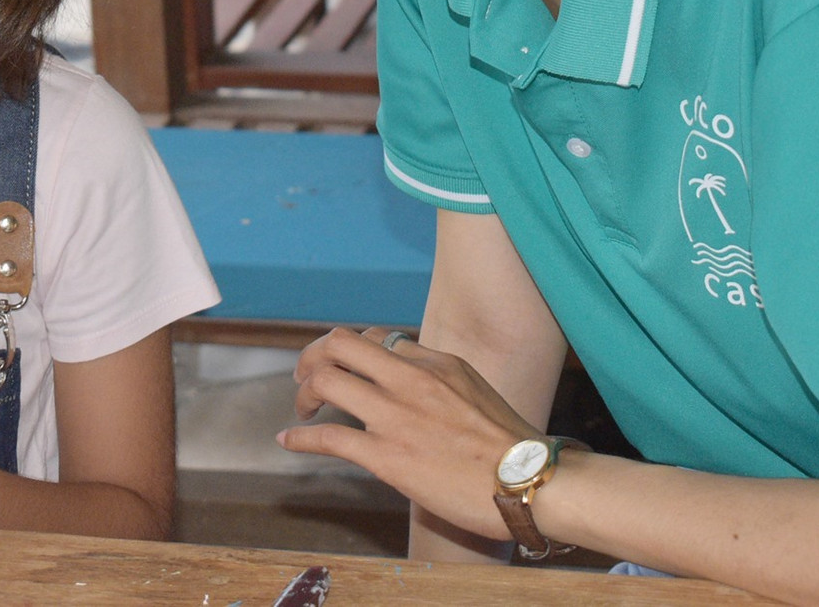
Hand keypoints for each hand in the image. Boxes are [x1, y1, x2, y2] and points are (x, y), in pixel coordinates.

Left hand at [279, 326, 552, 542]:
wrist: (529, 481)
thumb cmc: (510, 445)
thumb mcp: (475, 390)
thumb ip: (440, 380)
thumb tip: (414, 382)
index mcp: (435, 361)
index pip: (379, 337)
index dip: (354, 349)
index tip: (347, 366)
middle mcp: (410, 379)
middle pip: (340, 344)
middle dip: (314, 356)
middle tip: (306, 375)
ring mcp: (396, 416)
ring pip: (327, 382)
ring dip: (305, 393)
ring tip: (303, 408)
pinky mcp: (387, 457)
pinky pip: (329, 439)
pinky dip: (301, 438)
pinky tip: (289, 441)